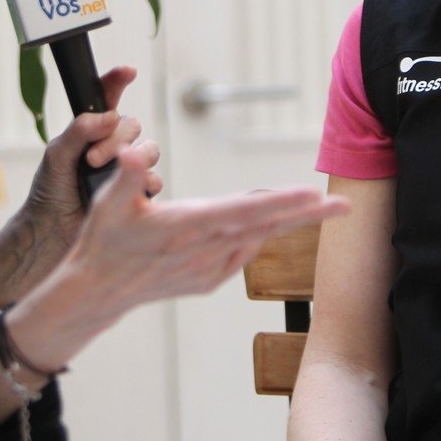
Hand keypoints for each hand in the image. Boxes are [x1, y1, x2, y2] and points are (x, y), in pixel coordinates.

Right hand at [3, 147, 350, 369]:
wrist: (96, 290)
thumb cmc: (103, 240)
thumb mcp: (107, 201)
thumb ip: (126, 173)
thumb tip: (133, 150)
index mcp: (187, 226)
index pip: (244, 210)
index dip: (280, 202)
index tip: (311, 195)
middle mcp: (204, 250)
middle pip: (264, 227)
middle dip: (306, 216)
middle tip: (344, 207)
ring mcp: (208, 269)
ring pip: (257, 241)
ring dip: (288, 225)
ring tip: (319, 210)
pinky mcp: (206, 280)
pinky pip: (241, 255)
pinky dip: (259, 240)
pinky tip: (270, 228)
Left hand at [24, 66, 162, 244]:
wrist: (54, 229)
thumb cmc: (51, 189)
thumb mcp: (56, 154)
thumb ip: (79, 130)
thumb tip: (109, 117)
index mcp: (91, 129)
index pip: (108, 98)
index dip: (118, 81)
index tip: (127, 71)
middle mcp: (112, 144)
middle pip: (132, 125)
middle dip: (115, 137)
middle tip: (92, 157)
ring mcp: (126, 167)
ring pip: (149, 149)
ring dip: (131, 156)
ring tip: (103, 171)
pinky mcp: (136, 190)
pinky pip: (153, 178)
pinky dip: (144, 181)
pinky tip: (128, 187)